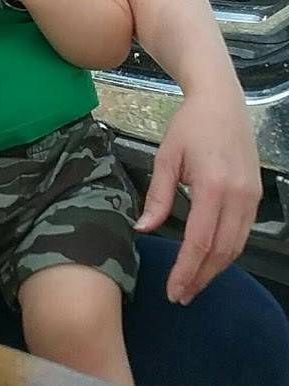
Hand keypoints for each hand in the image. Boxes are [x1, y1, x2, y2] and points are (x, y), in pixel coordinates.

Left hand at [135, 86, 261, 304]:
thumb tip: (142, 229)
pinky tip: (208, 259)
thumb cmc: (188, 127)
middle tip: (181, 295)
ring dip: (215, 268)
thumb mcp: (165, 158)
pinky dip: (226, 251)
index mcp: (212, 186)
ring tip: (192, 283)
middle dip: (200, 277)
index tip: (174, 289)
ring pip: (236, 246)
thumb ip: (157, 196)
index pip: (200, 240)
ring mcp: (251, 197)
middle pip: (222, 251)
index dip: (187, 269)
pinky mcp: (256, 195)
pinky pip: (242, 233)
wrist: (221, 102)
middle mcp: (238, 196)